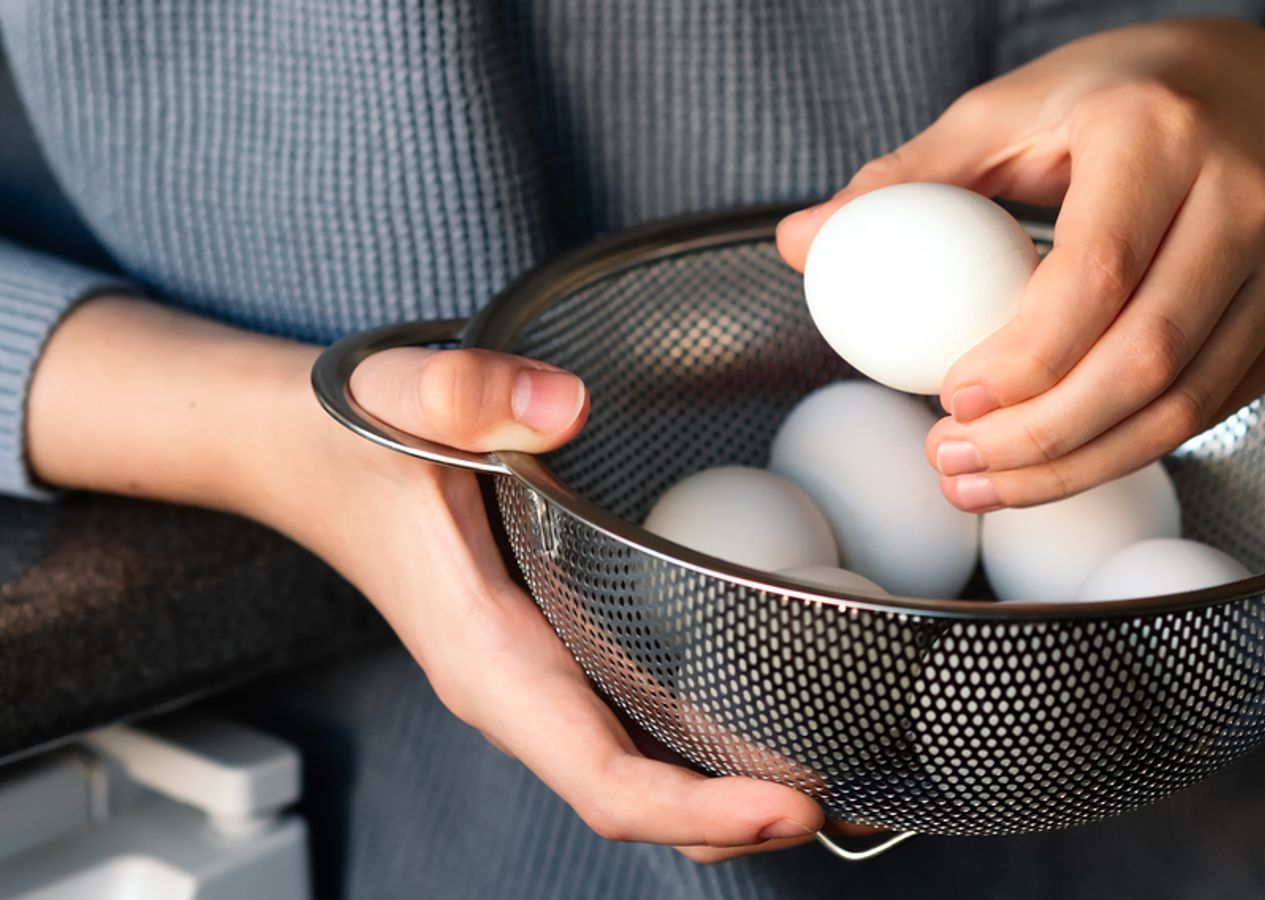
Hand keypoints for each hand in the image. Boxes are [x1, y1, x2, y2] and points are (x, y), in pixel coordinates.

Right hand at [26, 299, 823, 862]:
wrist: (301, 448)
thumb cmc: (349, 435)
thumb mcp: (398, 394)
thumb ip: (464, 391)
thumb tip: (563, 404)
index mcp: (490, 661)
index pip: (602, 780)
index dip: (700, 810)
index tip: (794, 805)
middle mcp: (518, 692)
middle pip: (638, 804)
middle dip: (740, 822)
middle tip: (850, 798)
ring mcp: (536, 681)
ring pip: (640, 777)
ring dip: (730, 796)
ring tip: (834, 776)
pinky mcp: (551, 654)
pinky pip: (633, 730)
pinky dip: (704, 747)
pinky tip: (768, 715)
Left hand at [778, 18, 1264, 508]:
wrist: (1258, 95)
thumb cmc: (1112, 103)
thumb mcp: (1005, 114)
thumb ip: (906, 180)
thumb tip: (802, 244)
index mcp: (1157, 134)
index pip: (1095, 271)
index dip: (1023, 357)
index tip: (951, 400)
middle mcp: (1242, 199)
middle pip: (1145, 357)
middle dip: (1040, 439)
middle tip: (952, 461)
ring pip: (1184, 405)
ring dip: (1077, 468)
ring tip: (983, 483)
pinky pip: (1210, 412)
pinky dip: (1126, 453)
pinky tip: (1054, 466)